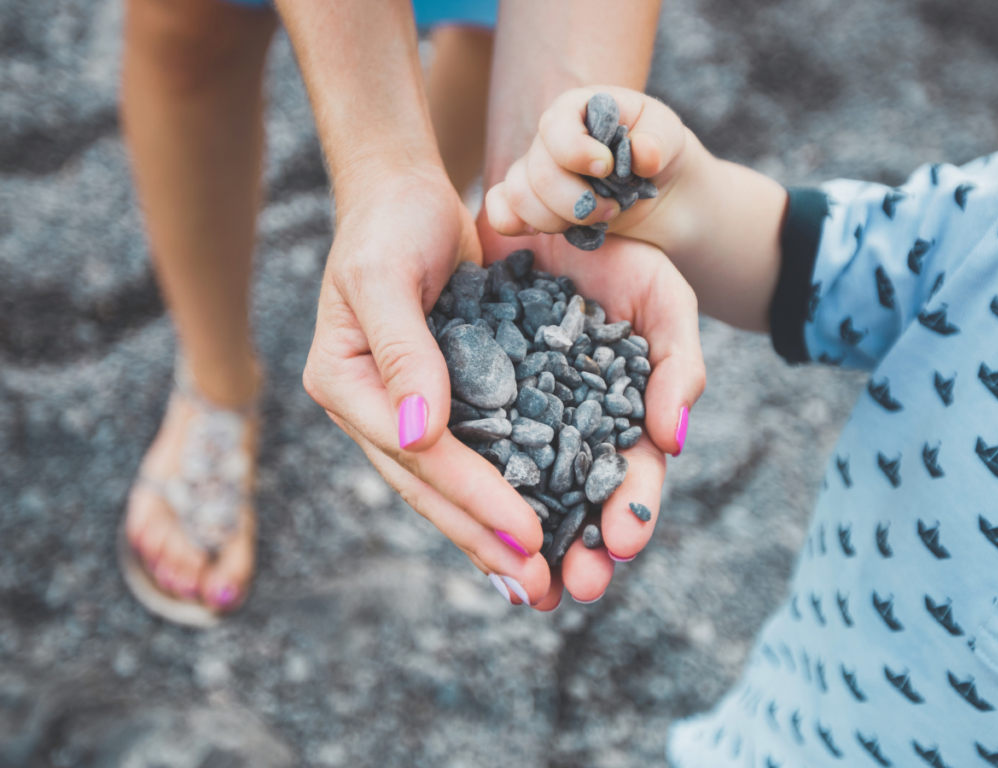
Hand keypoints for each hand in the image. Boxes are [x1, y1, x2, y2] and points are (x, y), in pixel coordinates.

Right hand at [303, 167, 554, 605]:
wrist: (402, 195)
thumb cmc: (387, 223)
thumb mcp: (385, 274)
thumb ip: (402, 351)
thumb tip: (419, 436)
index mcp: (342, 383)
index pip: (413, 452)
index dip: (471, 495)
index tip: (524, 533)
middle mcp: (368, 408)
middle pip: (428, 486)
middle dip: (482, 536)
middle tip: (535, 587)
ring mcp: (399, 409)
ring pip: (446, 485)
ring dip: (488, 534)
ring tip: (534, 581)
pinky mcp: (437, 399)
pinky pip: (469, 456)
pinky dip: (497, 493)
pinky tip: (530, 529)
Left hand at [478, 219, 705, 605]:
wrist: (533, 192)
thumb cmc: (610, 244)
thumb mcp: (659, 295)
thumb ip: (677, 363)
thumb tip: (673, 439)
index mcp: (620, 409)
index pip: (631, 473)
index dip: (630, 510)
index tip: (622, 547)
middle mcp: (569, 421)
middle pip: (577, 495)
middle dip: (579, 543)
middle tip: (575, 587)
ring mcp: (518, 410)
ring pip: (522, 483)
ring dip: (524, 532)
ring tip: (524, 581)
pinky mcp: (469, 389)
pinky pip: (469, 443)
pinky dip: (470, 481)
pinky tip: (469, 520)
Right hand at [484, 86, 699, 247]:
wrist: (656, 189)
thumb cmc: (659, 151)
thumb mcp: (669, 137)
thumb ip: (658, 141)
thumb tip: (643, 154)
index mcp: (577, 109)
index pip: (555, 128)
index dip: (576, 152)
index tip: (607, 168)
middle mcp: (548, 139)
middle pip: (538, 174)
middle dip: (577, 201)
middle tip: (613, 209)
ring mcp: (535, 171)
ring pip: (519, 197)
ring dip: (558, 219)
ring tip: (595, 221)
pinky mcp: (531, 202)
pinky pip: (499, 210)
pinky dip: (513, 224)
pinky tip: (540, 231)